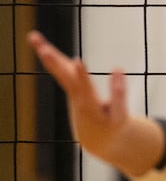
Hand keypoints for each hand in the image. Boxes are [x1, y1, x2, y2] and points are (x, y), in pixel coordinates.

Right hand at [28, 30, 163, 175]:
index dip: (47, 52)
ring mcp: (96, 111)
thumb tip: (49, 47)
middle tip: (44, 49)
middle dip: (55, 64)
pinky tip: (118, 70)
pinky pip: (116, 103)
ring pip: (86, 95)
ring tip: (78, 60)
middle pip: (67, 80)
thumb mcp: (80, 88)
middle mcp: (81, 100)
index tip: (33, 35)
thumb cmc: (90, 110)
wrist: (107, 144)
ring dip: (81, 79)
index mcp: (74, 90)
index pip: (59, 68)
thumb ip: (71, 70)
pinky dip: (117, 89)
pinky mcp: (116, 119)